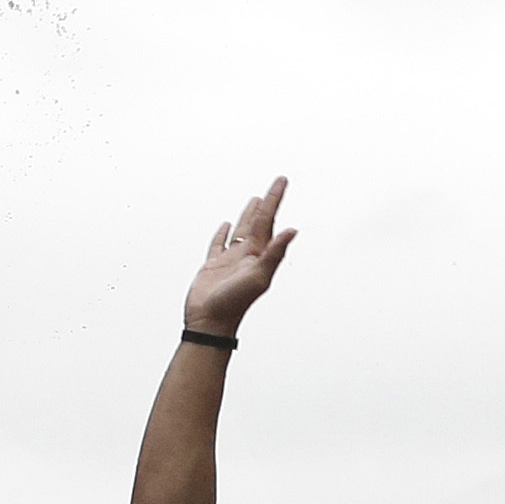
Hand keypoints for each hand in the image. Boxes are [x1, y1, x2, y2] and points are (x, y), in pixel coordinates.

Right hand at [187, 176, 295, 335]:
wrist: (211, 323)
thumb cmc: (235, 303)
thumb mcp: (259, 276)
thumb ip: (275, 253)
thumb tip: (293, 230)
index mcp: (259, 255)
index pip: (269, 220)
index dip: (275, 200)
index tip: (282, 181)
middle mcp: (248, 255)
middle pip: (259, 222)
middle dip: (267, 203)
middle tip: (276, 184)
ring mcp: (231, 260)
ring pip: (242, 230)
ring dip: (249, 215)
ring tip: (255, 200)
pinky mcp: (213, 266)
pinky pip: (219, 244)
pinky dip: (222, 234)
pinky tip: (226, 225)